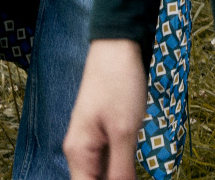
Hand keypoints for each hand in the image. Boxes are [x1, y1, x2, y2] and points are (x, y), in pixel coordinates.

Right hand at [64, 39, 146, 179]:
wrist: (116, 47)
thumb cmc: (118, 82)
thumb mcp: (124, 130)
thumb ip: (121, 169)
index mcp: (78, 153)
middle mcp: (80, 152)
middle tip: (135, 174)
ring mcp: (91, 143)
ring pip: (103, 175)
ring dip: (120, 177)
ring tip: (136, 171)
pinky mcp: (103, 135)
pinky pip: (109, 162)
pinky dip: (122, 168)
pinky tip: (135, 168)